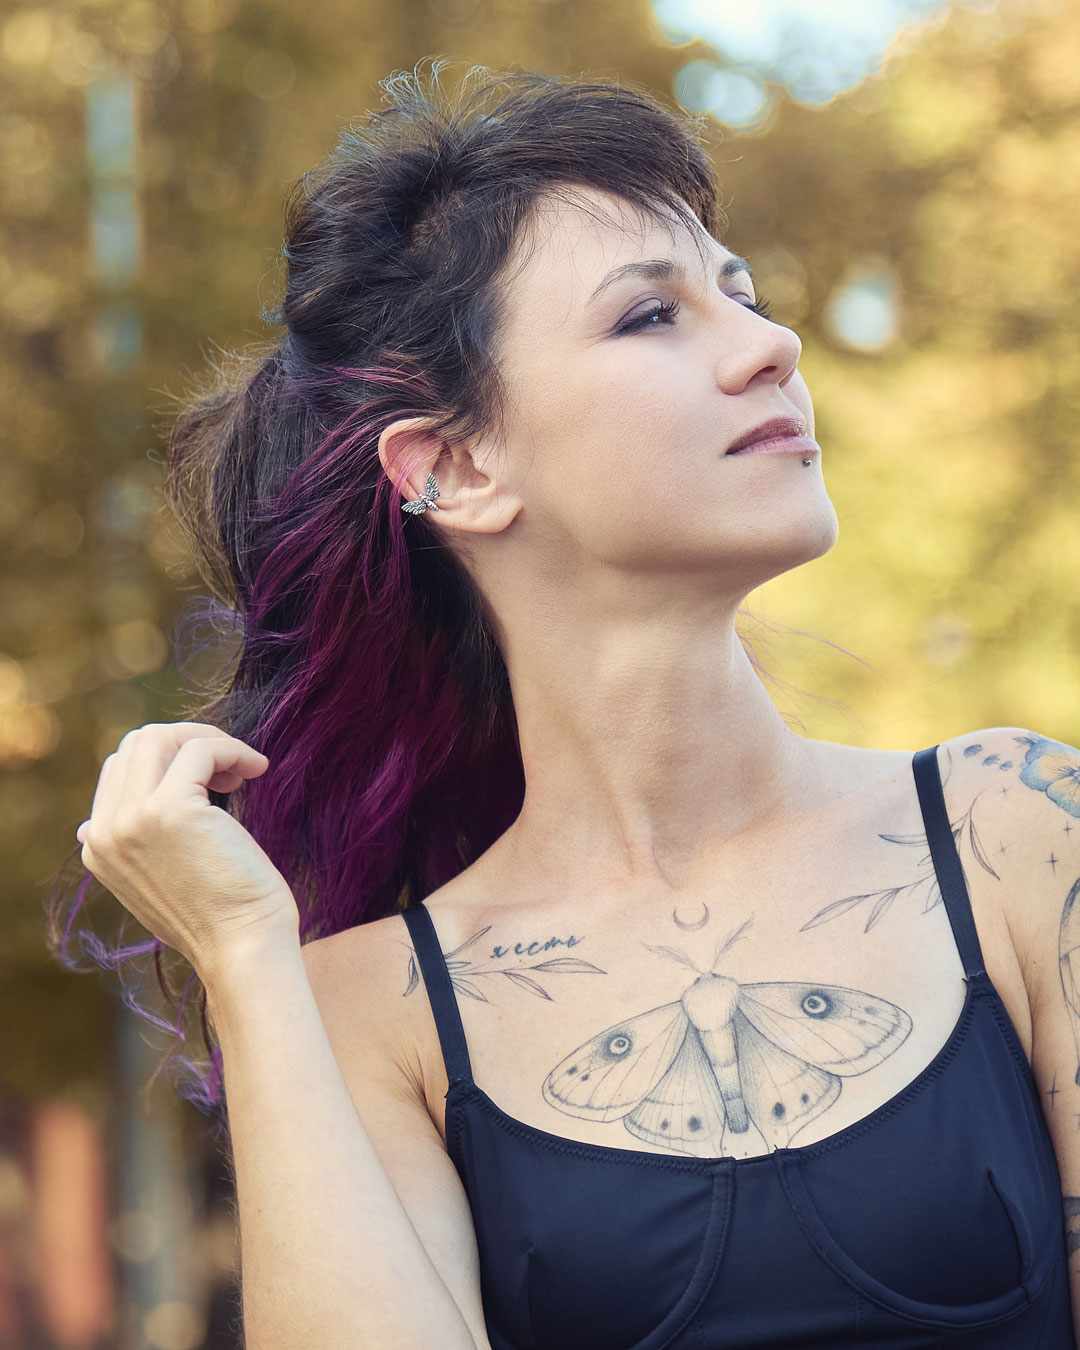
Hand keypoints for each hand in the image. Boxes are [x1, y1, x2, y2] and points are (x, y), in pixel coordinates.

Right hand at [77, 722, 299, 975]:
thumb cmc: (220, 915)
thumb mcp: (157, 881)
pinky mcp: (169, 809)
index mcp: (99, 847)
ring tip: (244, 768)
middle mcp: (105, 831)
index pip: (121, 769)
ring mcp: (132, 819)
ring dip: (209, 741)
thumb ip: (129, 849)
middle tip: (232, 770)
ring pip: (159, 737)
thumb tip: (86, 827)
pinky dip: (232, 749)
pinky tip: (258, 768)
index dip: (172, 760)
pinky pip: (199, 750)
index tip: (215, 780)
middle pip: (137, 744)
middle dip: (189, 742)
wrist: (243, 948)